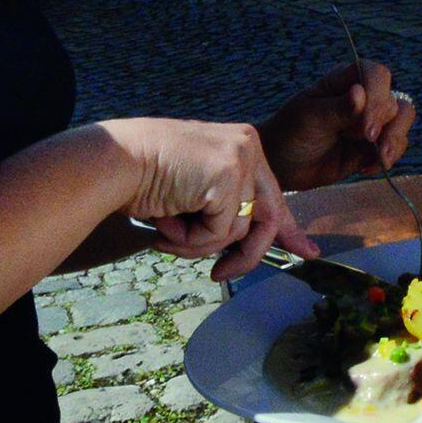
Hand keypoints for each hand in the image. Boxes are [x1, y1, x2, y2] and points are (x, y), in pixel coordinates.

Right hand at [97, 117, 312, 281]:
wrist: (113, 162)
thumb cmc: (142, 179)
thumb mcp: (194, 192)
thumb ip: (223, 209)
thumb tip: (244, 245)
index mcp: (241, 146)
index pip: (274, 195)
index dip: (289, 230)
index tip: (308, 253)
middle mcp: (248, 146)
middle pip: (268, 218)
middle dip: (247, 255)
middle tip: (220, 276)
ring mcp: (241, 159)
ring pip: (239, 231)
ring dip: (199, 245)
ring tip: (167, 230)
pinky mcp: (227, 177)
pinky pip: (220, 232)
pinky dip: (190, 239)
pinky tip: (166, 221)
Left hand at [259, 61, 416, 191]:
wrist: (282, 165)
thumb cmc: (290, 132)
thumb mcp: (310, 118)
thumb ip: (338, 108)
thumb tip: (360, 93)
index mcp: (345, 81)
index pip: (376, 75)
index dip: (377, 97)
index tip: (365, 128)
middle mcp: (364, 97)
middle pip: (393, 100)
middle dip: (383, 123)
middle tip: (365, 140)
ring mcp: (371, 122)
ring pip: (403, 119)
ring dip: (395, 139)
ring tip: (380, 158)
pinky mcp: (373, 145)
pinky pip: (397, 145)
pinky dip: (387, 158)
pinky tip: (365, 169)